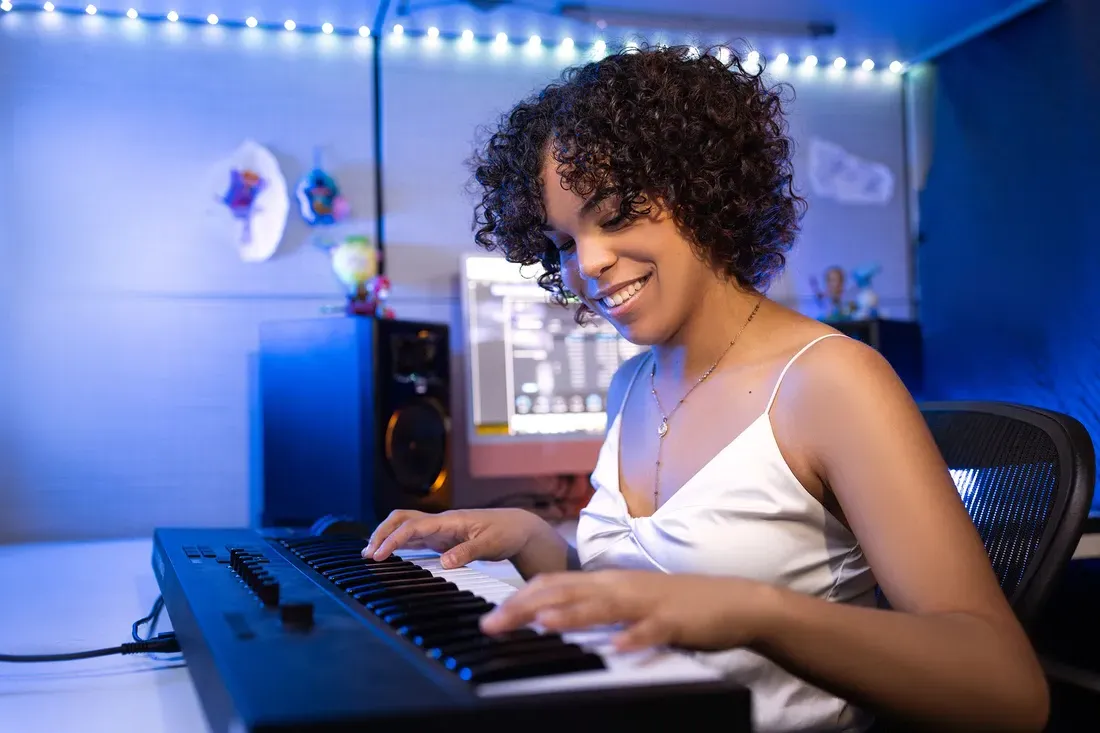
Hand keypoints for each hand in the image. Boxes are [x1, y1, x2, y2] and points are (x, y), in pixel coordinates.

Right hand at [362, 508, 548, 568]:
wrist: (518, 527)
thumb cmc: (506, 532)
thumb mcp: (491, 544)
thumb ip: (468, 552)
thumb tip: (445, 562)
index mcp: (450, 520)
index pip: (413, 526)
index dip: (393, 540)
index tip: (378, 554)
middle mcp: (441, 522)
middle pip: (402, 519)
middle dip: (382, 533)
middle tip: (367, 554)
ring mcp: (440, 529)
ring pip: (405, 526)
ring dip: (387, 536)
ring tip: (371, 554)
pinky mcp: (442, 538)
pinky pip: (415, 537)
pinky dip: (398, 543)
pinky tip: (390, 554)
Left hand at [480, 570, 775, 652]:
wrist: (732, 600)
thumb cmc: (676, 604)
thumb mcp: (627, 599)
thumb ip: (593, 603)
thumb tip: (552, 612)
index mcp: (608, 580)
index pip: (554, 582)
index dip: (519, 596)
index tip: (490, 614)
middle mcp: (621, 585)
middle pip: (567, 592)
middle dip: (527, 607)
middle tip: (493, 624)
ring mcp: (647, 601)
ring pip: (602, 605)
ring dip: (571, 615)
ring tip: (541, 624)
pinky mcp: (674, 620)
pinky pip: (651, 629)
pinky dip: (633, 637)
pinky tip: (617, 647)